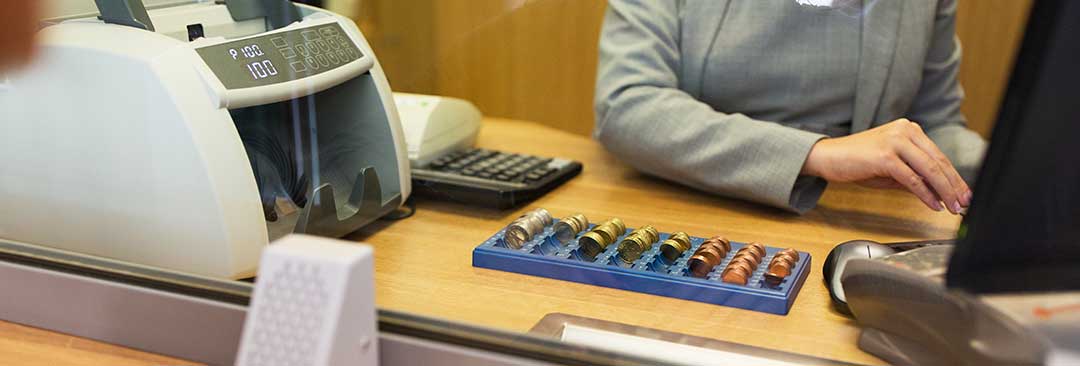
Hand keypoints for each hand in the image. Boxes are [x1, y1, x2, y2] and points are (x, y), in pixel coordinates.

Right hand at [801, 119, 972, 212]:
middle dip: (954, 185)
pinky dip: (925, 194)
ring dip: (944, 191)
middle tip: (964, 203)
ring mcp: (895, 142)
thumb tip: (939, 193)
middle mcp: (905, 131)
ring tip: (953, 207)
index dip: (954, 177)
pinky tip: (933, 205)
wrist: (827, 157)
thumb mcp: (891, 168)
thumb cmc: (857, 162)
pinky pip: (912, 178)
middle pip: (938, 161)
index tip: (963, 193)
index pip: (938, 155)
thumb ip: (914, 176)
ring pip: (929, 169)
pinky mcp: (885, 156)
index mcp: (908, 129)